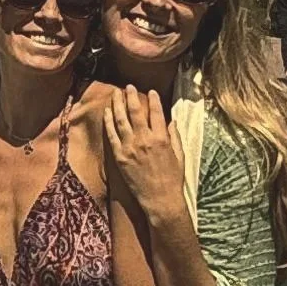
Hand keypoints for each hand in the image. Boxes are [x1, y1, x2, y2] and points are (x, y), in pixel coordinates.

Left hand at [101, 84, 183, 219]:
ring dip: (117, 104)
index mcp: (162, 138)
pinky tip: (107, 112)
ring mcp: (130, 148)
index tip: (150, 92)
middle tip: (128, 86)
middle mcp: (145, 140)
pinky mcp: (120, 157)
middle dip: (131, 96)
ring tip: (115, 94)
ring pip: (121, 120)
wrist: (160, 199)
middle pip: (136, 112)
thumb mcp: (179, 155)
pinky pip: (112, 135)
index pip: (157, 113)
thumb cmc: (173, 179)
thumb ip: (175, 136)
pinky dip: (108, 122)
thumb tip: (172, 121)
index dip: (154, 100)